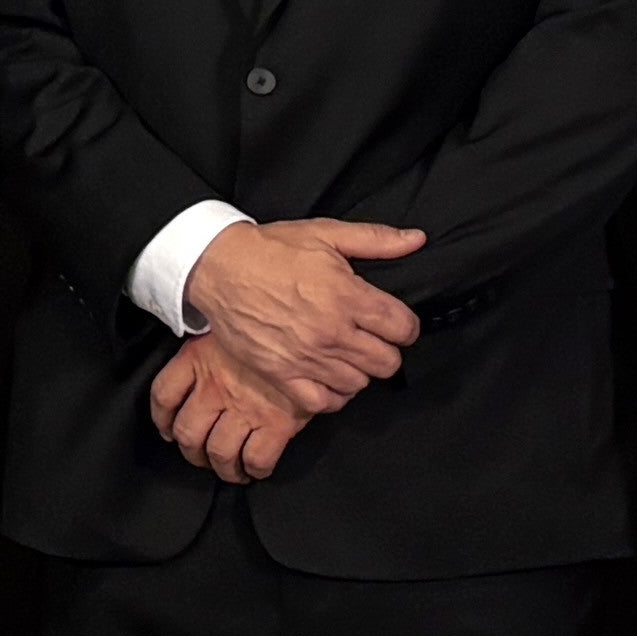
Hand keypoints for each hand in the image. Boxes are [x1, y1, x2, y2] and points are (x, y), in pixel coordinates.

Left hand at [145, 335, 299, 480]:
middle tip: (203, 457)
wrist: (310, 331)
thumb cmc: (269, 331)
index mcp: (198, 359)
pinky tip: (256, 469)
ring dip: (223, 469)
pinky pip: (256, 459)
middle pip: (188, 434)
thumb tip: (192, 377)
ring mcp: (246, 407)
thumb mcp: (227, 329)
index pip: (163, 395)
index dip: (162, 420)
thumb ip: (206, 351)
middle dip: (193, 454)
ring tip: (231, 470)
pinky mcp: (277, 424)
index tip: (169, 431)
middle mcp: (216, 387)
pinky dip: (254, 470)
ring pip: (219, 453)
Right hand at [182, 218, 427, 412]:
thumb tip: (416, 240)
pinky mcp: (282, 374)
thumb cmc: (272, 250)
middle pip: (387, 362)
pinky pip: (323, 402)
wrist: (220, 268)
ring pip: (359, 383)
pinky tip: (330, 378)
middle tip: (372, 339)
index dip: (405, 326)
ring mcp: (306, 358)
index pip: (403, 328)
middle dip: (387, 350)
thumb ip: (376, 239)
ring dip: (360, 371)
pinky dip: (333, 395)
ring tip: (348, 355)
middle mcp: (331, 332)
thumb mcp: (327, 233)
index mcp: (347, 296)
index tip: (394, 323)